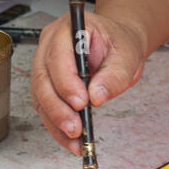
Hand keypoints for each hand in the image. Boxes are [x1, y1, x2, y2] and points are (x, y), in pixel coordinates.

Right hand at [30, 11, 147, 155]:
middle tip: (75, 127)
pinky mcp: (45, 83)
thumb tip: (97, 96)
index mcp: (70, 28)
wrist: (117, 45)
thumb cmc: (120, 43)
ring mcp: (44, 64)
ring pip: (40, 96)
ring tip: (75, 139)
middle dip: (58, 108)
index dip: (66, 81)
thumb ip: (115, 74)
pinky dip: (57, 125)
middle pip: (43, 79)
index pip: (58, 56)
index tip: (81, 103)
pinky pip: (45, 106)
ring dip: (56, 121)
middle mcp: (50, 45)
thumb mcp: (128, 54)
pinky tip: (70, 139)